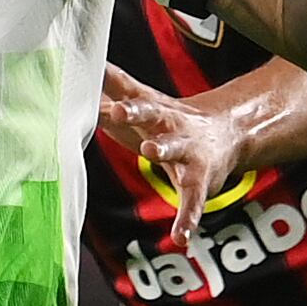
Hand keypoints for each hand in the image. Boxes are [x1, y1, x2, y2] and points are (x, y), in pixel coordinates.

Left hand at [99, 64, 246, 223]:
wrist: (225, 133)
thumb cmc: (168, 121)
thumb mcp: (141, 102)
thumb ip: (111, 87)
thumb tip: (81, 67)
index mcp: (152, 108)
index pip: (129, 93)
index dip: (111, 86)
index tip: (93, 76)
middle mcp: (171, 125)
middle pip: (153, 113)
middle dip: (137, 112)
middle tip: (119, 110)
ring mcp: (188, 151)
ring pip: (176, 149)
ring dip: (164, 149)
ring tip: (151, 151)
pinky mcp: (200, 180)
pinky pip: (193, 201)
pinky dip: (187, 219)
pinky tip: (181, 238)